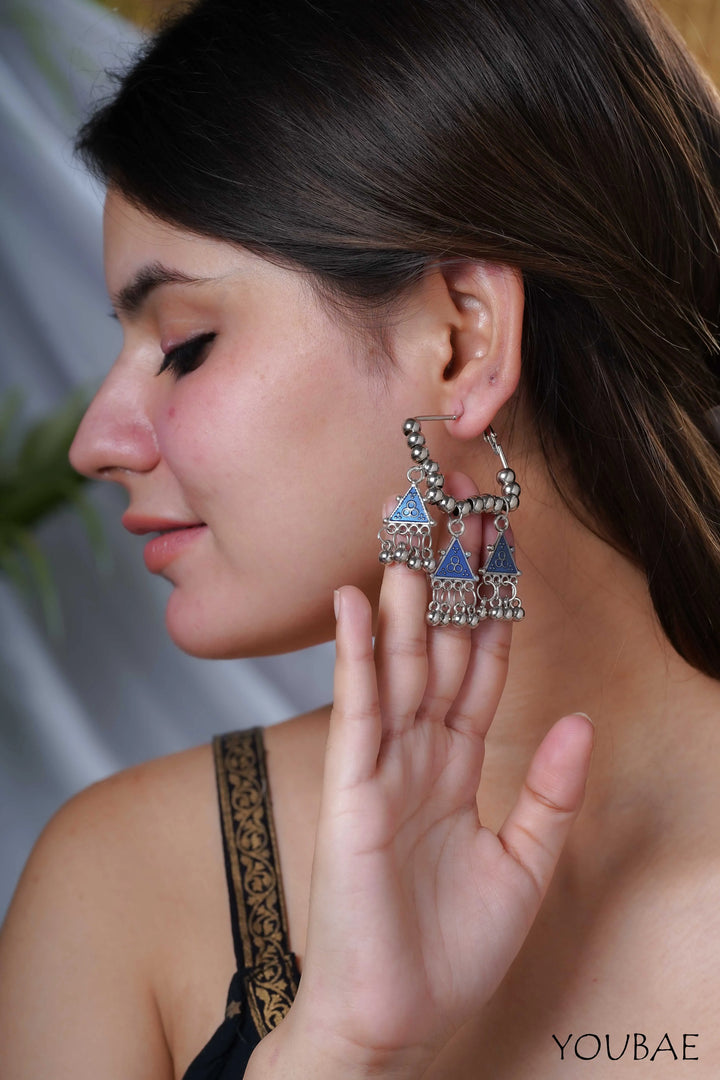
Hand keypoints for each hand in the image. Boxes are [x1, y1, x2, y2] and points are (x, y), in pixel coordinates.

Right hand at [271, 472, 593, 1076]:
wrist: (392, 1016)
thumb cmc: (448, 950)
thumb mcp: (525, 866)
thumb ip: (552, 793)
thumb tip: (585, 720)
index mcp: (455, 768)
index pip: (478, 673)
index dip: (492, 615)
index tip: (503, 559)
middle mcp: (416, 755)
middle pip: (436, 651)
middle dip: (450, 585)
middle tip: (458, 515)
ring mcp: (381, 768)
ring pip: (397, 665)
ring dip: (405, 597)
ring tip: (414, 531)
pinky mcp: (352, 789)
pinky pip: (358, 709)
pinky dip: (357, 653)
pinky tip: (360, 602)